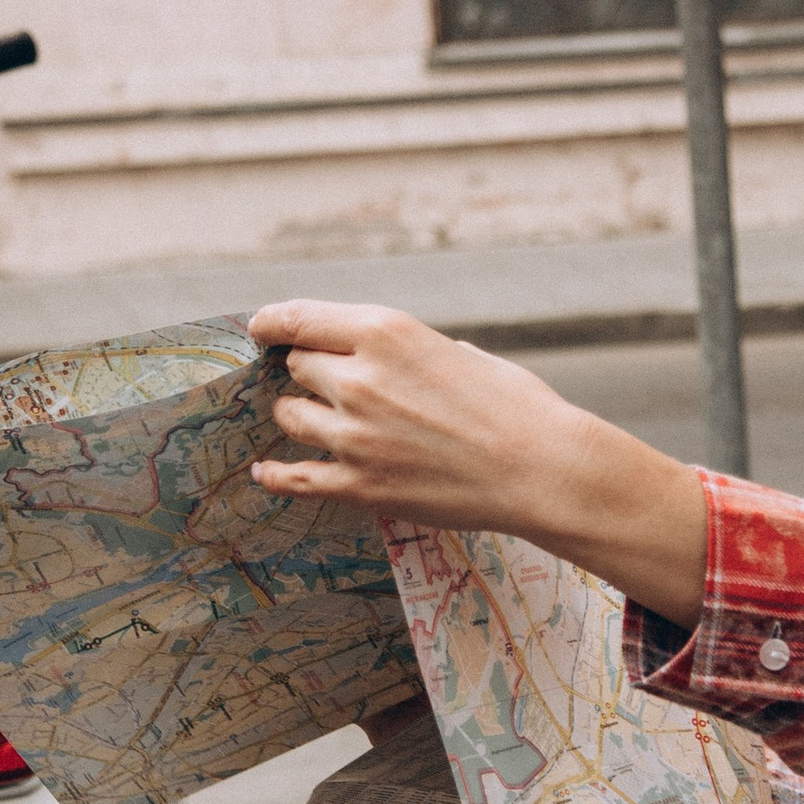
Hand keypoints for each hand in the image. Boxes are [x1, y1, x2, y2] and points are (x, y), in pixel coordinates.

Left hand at [249, 300, 590, 528]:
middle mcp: (359, 379)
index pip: (300, 318)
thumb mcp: (458, 351)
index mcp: (385, 332)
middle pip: (297, 368)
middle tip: (323, 382)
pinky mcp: (359, 485)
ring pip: (291, 416)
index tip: (261, 327)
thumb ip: (406, 352)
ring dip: (299, 415)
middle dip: (308, 372)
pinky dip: (275, 474)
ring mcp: (354, 435)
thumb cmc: (515, 407)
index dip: (272, 322)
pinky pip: (295, 477)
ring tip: (312, 420)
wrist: (542, 469)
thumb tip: (380, 360)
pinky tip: (265, 471)